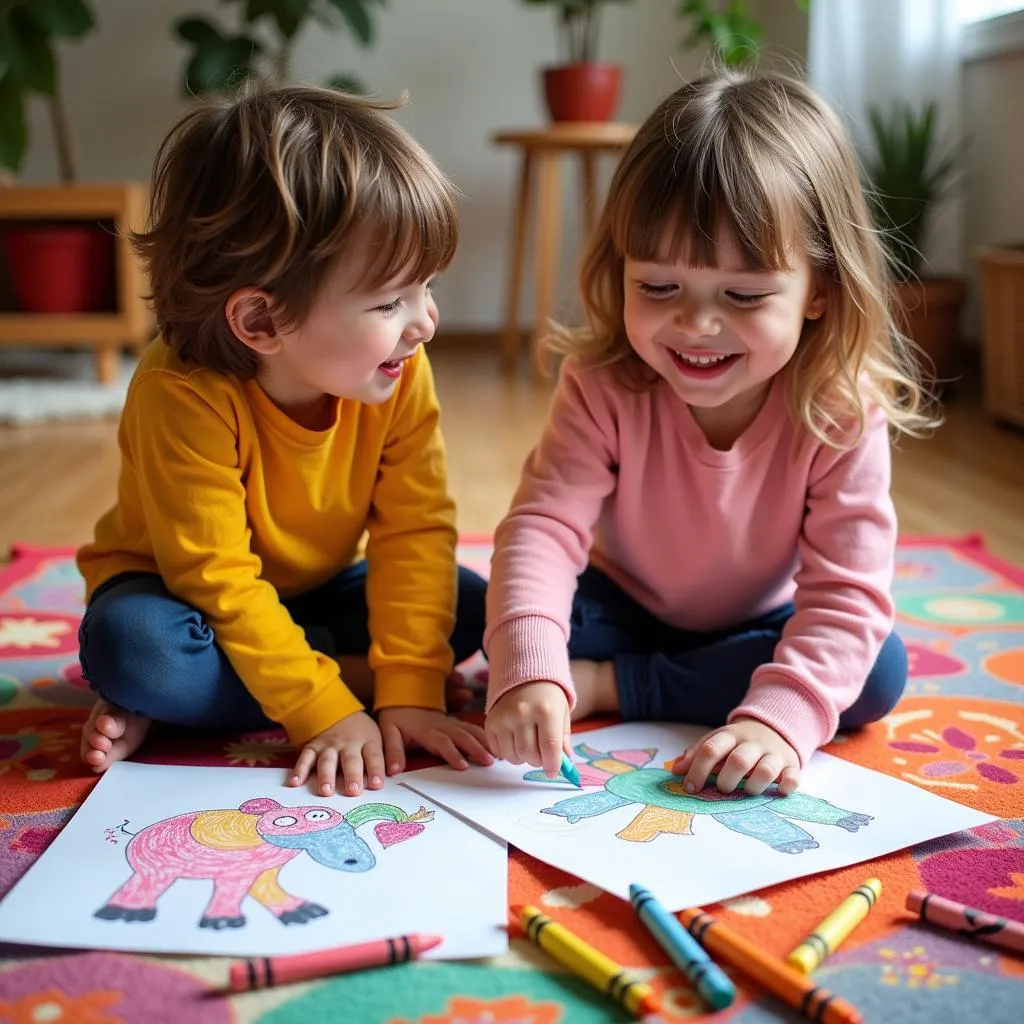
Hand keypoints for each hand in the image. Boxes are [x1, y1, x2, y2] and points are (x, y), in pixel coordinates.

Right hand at [289, 710, 383, 797]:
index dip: (376, 770)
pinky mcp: (313, 746)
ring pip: (327, 761)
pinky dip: (299, 770)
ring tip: (326, 791)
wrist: (336, 710)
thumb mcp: (377, 738)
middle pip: (351, 760)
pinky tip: (295, 782)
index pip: (374, 756)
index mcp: (367, 741)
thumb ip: (385, 756)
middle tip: (353, 791)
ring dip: (326, 776)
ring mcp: (329, 745)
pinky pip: (305, 758)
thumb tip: (396, 773)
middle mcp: (348, 744)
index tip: (377, 785)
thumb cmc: (360, 733)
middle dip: (352, 775)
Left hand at [377, 706, 494, 774]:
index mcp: (426, 730)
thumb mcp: (388, 732)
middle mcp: (442, 725)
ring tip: (498, 755)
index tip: (464, 766)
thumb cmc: (395, 716)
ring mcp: (450, 722)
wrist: (402, 696)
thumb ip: (392, 750)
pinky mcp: (454, 722)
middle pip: (462, 736)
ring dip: (485, 741)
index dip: (453, 753)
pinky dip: (485, 736)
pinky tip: (495, 744)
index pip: (441, 742)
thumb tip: (394, 770)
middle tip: (490, 762)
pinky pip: (472, 728)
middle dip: (477, 748)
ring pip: (471, 730)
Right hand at [485, 680, 570, 779]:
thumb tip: (565, 762)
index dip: (553, 764)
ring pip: (513, 756)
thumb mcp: (562, 714)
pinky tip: (515, 740)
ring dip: (523, 758)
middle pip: (530, 754)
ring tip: (528, 746)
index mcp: (546, 710)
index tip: (553, 772)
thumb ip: (563, 739)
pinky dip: (508, 752)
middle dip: (538, 761)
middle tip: (541, 755)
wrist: (525, 677)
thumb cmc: (547, 698)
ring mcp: (504, 717)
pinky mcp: (490, 722)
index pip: (550, 747)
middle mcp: (522, 713)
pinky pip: (498, 751)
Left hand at [671, 717, 801, 795]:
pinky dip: (787, 786)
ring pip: (766, 770)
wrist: (774, 727)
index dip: (697, 770)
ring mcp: (774, 754)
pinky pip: (794, 776)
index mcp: (730, 735)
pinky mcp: (791, 765)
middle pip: (738, 761)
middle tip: (722, 790)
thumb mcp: (717, 741)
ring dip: (754, 786)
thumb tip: (676, 771)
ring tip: (747, 791)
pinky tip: (777, 791)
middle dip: (726, 781)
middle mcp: (752, 743)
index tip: (689, 788)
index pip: (711, 749)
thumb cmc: (738, 742)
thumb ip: (696, 754)